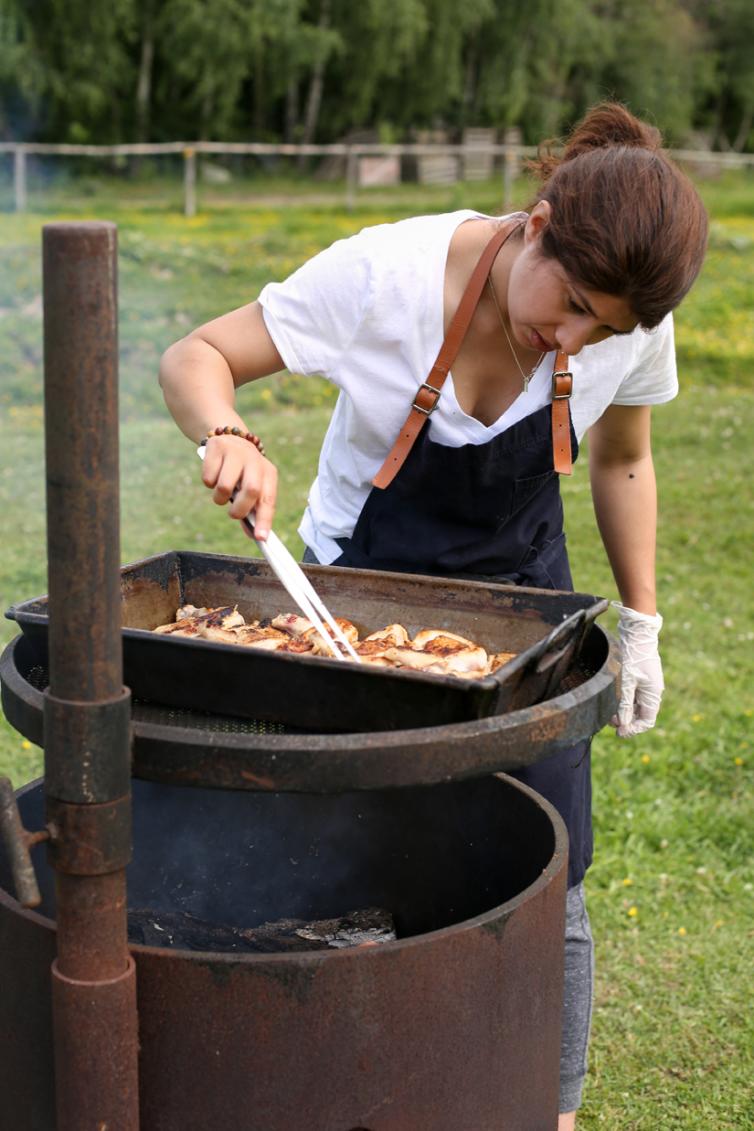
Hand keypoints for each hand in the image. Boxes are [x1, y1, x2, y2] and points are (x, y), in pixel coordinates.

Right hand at [200, 433, 277, 539]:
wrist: (227, 436)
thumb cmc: (241, 472)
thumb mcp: (251, 486)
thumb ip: (252, 510)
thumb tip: (255, 536)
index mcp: (268, 472)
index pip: (268, 499)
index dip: (265, 519)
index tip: (261, 538)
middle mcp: (254, 459)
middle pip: (251, 490)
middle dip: (240, 509)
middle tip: (233, 514)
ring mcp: (235, 451)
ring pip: (224, 487)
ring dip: (219, 498)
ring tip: (221, 492)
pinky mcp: (216, 447)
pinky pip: (208, 478)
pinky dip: (208, 483)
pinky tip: (213, 474)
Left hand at [610, 603, 663, 737]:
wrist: (637, 634)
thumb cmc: (633, 658)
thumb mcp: (627, 682)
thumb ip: (625, 704)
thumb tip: (623, 724)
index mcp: (653, 695)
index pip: (647, 721)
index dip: (633, 729)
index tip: (618, 732)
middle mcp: (651, 692)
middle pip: (640, 715)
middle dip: (626, 721)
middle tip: (609, 721)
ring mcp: (646, 685)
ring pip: (635, 706)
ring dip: (623, 711)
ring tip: (608, 712)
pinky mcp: (639, 678)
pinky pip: (633, 696)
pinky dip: (623, 701)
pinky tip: (611, 700)